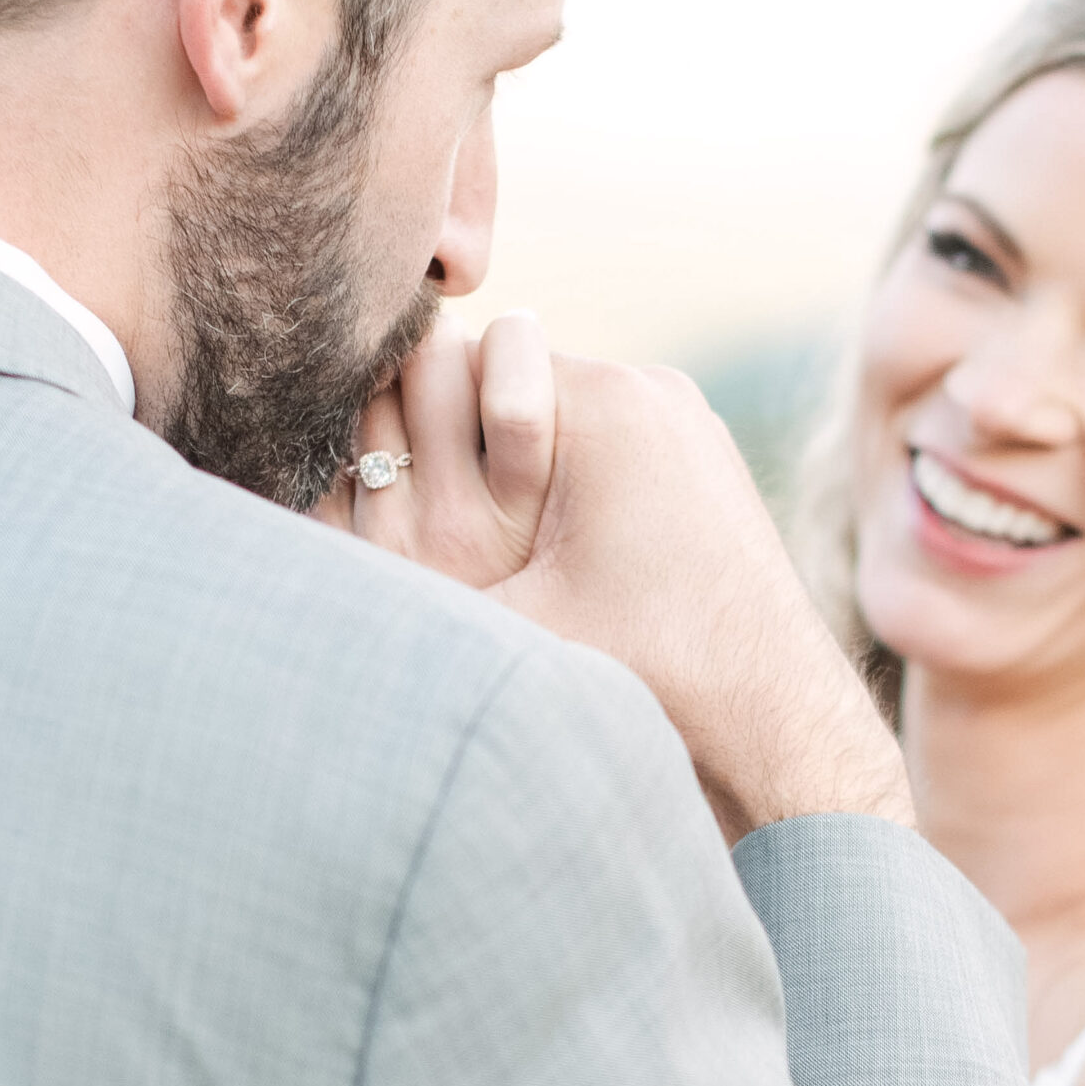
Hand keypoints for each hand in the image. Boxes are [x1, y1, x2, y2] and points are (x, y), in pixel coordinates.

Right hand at [328, 313, 910, 843]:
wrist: (777, 725)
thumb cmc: (649, 671)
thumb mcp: (504, 624)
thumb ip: (406, 572)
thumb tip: (308, 562)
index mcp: (602, 402)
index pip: (459, 360)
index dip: (420, 432)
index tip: (415, 502)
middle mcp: (653, 390)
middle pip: (507, 385)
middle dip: (471, 453)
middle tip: (466, 541)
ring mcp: (686, 422)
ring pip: (556, 420)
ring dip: (522, 481)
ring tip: (517, 563)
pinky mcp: (705, 462)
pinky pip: (607, 451)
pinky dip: (572, 498)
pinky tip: (570, 570)